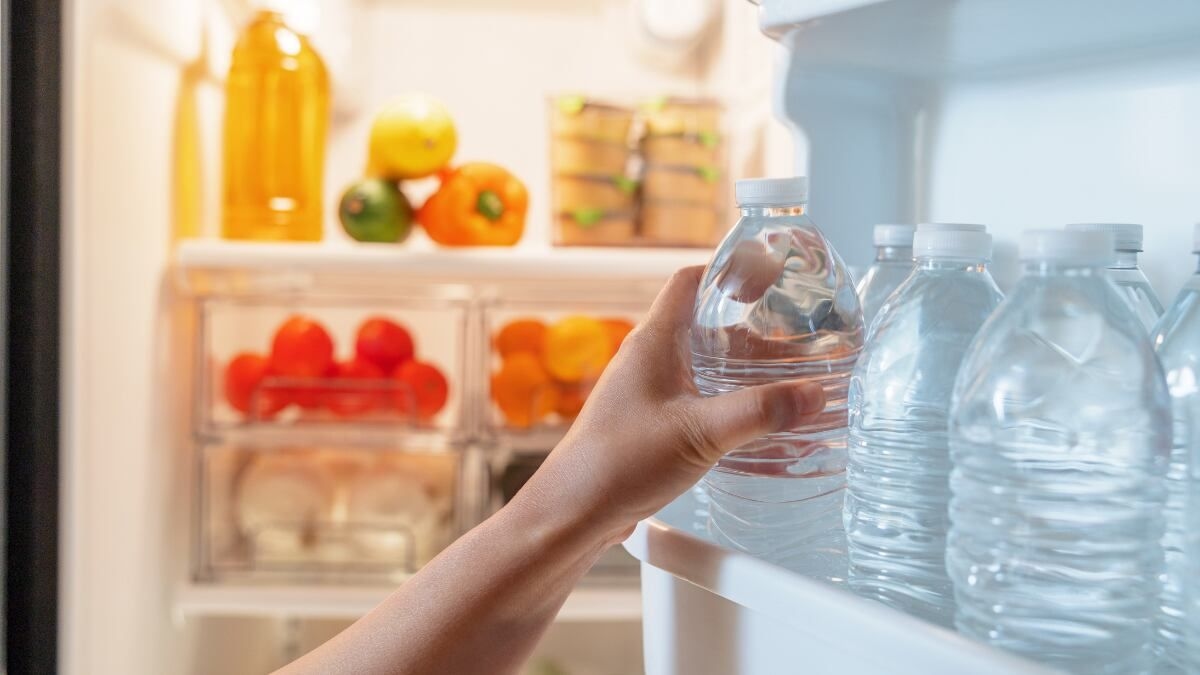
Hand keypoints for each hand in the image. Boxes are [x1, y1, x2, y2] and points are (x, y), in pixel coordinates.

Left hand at [516, 266, 826, 544]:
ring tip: (785, 376)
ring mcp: (645, 391)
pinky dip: (724, 399)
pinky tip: (750, 421)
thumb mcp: (701, 432)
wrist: (574, 512)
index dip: (729, 270)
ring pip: (700, 363)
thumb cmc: (618, 463)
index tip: (769, 275)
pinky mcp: (647, 423)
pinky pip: (693, 397)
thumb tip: (812, 394)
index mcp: (653, 342)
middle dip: (750, 326)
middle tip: (794, 334)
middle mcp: (646, 359)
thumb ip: (759, 412)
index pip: (689, 281)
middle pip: (703, 323)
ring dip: (740, 366)